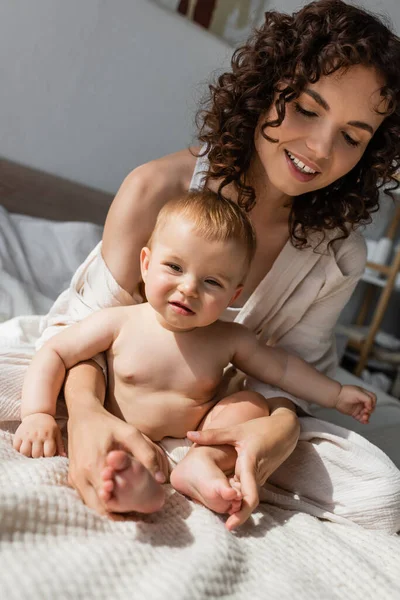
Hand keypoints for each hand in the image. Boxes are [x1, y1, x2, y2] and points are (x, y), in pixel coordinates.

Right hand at [13, 413, 65, 457]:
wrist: (38, 414)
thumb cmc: (49, 426)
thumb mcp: (57, 433)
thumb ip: (60, 446)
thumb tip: (63, 457)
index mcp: (48, 436)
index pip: (48, 453)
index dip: (48, 456)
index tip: (47, 453)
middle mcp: (37, 435)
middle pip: (36, 454)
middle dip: (38, 456)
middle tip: (39, 452)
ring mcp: (27, 435)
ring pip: (25, 452)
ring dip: (28, 454)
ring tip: (31, 450)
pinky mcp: (18, 434)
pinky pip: (16, 447)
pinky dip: (19, 450)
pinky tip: (24, 447)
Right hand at [67, 403, 168, 515]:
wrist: (83, 416)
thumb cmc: (108, 425)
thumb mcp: (131, 434)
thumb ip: (147, 454)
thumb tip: (160, 479)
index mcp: (94, 465)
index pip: (108, 499)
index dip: (124, 505)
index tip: (137, 503)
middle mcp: (80, 476)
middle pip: (99, 507)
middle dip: (117, 510)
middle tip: (134, 507)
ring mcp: (74, 479)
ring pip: (92, 505)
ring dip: (108, 507)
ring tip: (126, 503)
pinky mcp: (72, 478)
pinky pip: (86, 497)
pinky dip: (99, 501)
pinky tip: (114, 495)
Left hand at [187, 408, 299, 529]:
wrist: (286, 430)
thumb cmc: (261, 428)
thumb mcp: (236, 430)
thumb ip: (212, 435)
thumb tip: (189, 434)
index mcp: (250, 464)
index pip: (249, 496)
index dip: (241, 513)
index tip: (229, 526)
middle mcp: (257, 475)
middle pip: (247, 501)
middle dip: (236, 514)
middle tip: (222, 525)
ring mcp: (260, 478)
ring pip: (247, 497)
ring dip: (237, 506)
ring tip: (221, 514)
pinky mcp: (261, 477)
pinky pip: (249, 490)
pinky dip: (239, 495)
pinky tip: (228, 497)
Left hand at [335, 385, 375, 422]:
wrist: (336, 398)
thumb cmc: (346, 393)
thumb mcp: (359, 393)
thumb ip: (367, 399)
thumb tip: (370, 407)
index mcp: (364, 395)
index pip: (373, 399)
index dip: (373, 403)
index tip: (369, 406)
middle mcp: (362, 401)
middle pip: (371, 408)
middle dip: (370, 411)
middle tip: (365, 411)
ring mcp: (358, 408)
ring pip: (367, 414)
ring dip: (367, 416)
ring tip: (364, 417)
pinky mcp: (354, 413)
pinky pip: (361, 418)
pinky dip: (364, 421)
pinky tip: (364, 421)